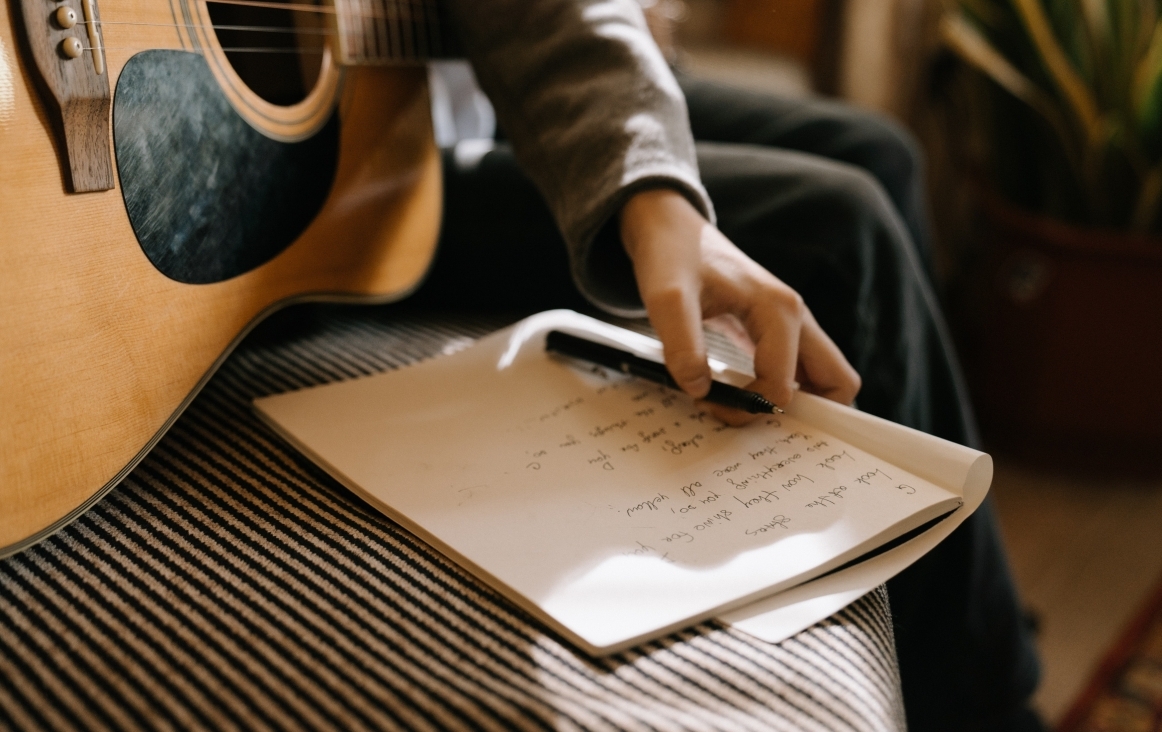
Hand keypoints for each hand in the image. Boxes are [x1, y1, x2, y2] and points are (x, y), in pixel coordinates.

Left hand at [619, 188, 860, 424]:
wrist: (671, 228)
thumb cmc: (672, 256)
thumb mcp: (666, 297)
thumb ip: (681, 343)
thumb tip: (700, 389)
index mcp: (779, 309)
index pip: (783, 385)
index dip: (747, 406)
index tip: (709, 402)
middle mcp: (797, 317)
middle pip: (838, 382)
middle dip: (801, 415)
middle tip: (750, 420)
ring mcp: (792, 324)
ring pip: (824, 379)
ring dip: (794, 405)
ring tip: (744, 409)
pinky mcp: (778, 331)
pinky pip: (800, 372)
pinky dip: (782, 392)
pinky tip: (744, 396)